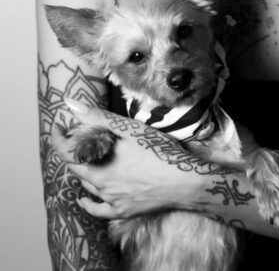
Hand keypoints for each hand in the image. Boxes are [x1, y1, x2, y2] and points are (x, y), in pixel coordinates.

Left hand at [51, 99, 204, 219]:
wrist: (183, 181)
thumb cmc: (158, 151)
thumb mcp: (129, 129)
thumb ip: (99, 117)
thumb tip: (70, 105)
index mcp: (98, 162)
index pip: (65, 151)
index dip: (58, 138)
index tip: (58, 126)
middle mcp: (99, 183)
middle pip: (75, 167)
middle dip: (71, 151)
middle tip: (76, 138)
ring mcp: (111, 199)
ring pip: (86, 186)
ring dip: (82, 171)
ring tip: (85, 159)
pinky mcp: (123, 210)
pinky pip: (98, 209)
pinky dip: (88, 203)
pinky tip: (85, 199)